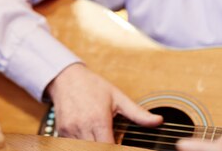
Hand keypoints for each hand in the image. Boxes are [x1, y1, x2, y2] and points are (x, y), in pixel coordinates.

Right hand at [46, 63, 161, 142]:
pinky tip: (89, 137)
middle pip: (96, 150)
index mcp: (99, 120)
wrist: (65, 78)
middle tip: (111, 139)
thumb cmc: (93, 86)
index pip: (109, 148)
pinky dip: (82, 144)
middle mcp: (83, 127)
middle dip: (105, 147)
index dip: (116, 150)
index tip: (121, 145)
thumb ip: (138, 113)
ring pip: (83, 149)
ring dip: (94, 146)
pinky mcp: (62, 132)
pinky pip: (73, 145)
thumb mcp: (117, 97)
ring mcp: (70, 131)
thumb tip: (159, 121)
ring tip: (99, 135)